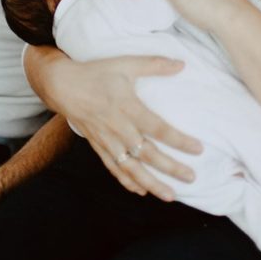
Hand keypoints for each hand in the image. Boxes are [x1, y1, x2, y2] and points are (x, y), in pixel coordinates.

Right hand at [47, 55, 201, 201]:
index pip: (158, 128)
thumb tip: (181, 64)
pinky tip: (141, 191)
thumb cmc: (96, 73)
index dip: (179, 140)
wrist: (62, 85)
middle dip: (171, 168)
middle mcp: (118, 128)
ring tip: (170, 195)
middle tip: (192, 178)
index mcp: (127, 107)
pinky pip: (114, 168)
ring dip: (151, 183)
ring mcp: (107, 140)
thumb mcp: (125, 64)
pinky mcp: (98, 146)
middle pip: (147, 153)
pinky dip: (127, 181)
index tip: (198, 149)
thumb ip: (153, 65)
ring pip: (131, 167)